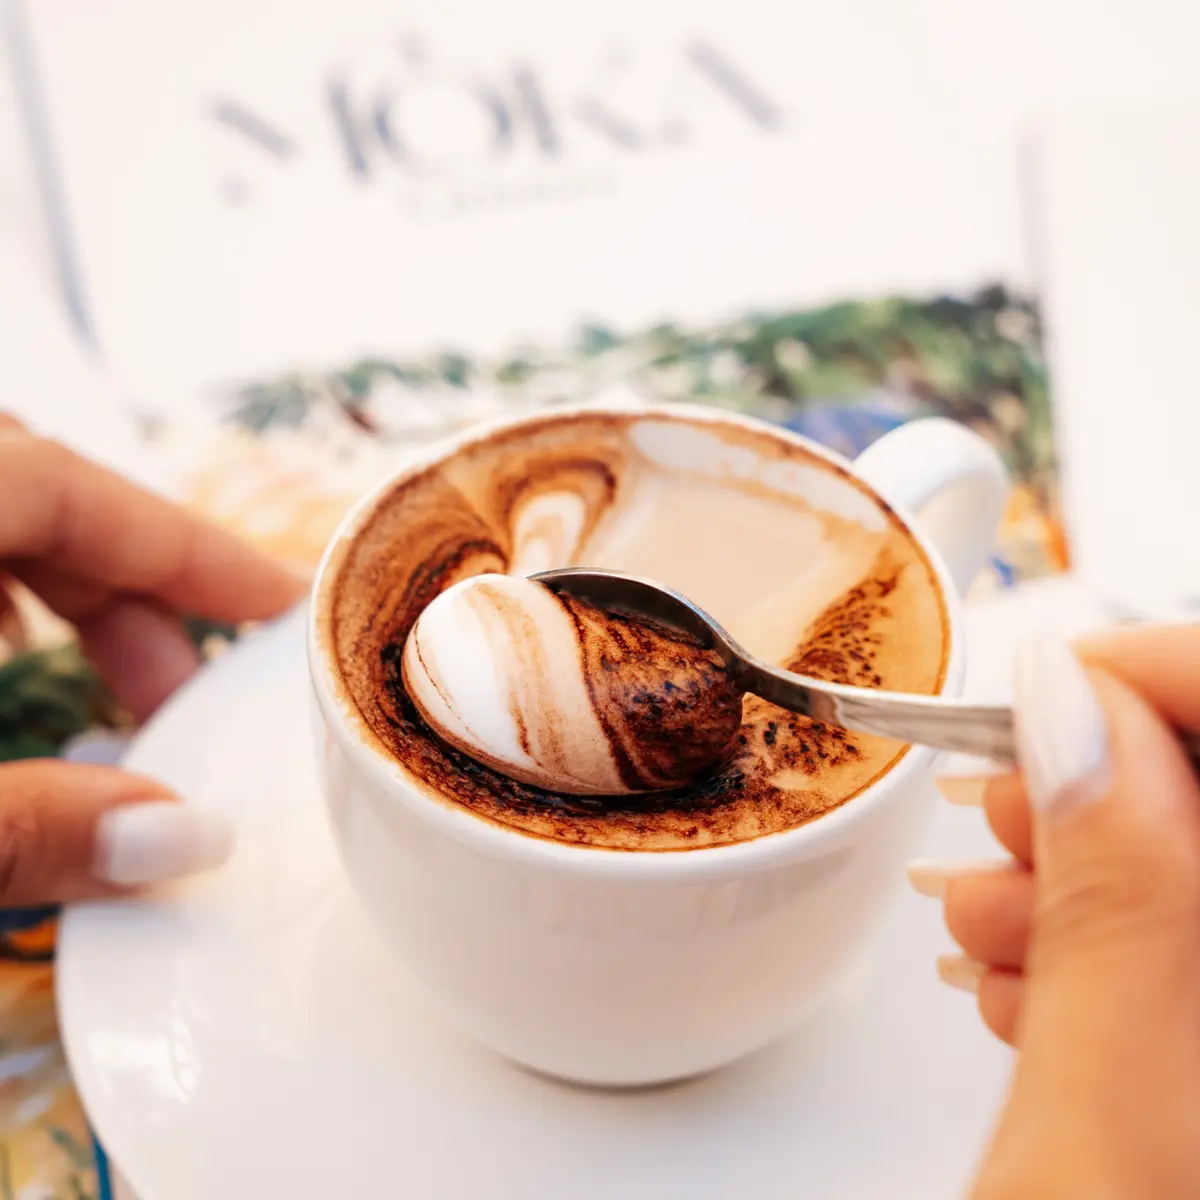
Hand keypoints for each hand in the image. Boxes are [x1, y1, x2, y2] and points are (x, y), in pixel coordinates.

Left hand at [0, 416, 305, 906]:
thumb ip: (28, 829)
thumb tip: (186, 841)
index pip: (72, 488)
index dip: (190, 549)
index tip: (279, 604)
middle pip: (32, 492)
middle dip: (129, 592)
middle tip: (178, 698)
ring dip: (55, 595)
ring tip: (93, 701)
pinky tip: (1, 684)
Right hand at [910, 626, 1199, 1197]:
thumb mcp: (1102, 1146)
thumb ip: (1118, 902)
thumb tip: (1080, 706)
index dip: (1187, 682)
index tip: (1068, 676)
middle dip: (1125, 777)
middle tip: (1011, 808)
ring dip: (1093, 863)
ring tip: (991, 916)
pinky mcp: (1199, 1065)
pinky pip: (1175, 946)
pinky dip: (1100, 932)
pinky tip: (1026, 972)